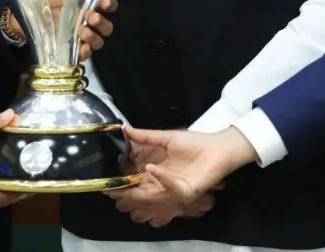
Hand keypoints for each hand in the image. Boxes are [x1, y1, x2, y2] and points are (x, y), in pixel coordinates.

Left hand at [43, 0, 117, 60]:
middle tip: (90, 16)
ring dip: (94, 37)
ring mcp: (79, 35)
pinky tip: (80, 46)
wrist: (25, 6)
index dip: (110, 5)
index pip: (108, 6)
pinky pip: (84, 54)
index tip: (104, 2)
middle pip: (107, 27)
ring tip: (82, 30)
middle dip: (102, 23)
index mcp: (89, 2)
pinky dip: (85, 52)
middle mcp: (87, 19)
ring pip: (98, 41)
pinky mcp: (68, 47)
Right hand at [103, 127, 218, 226]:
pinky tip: (151, 168)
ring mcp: (172, 188)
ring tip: (122, 184)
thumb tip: (125, 129)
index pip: (135, 177)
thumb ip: (146, 136)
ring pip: (150, 195)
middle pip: (139, 190)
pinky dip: (160, 177)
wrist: (218, 148)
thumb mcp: (166, 137)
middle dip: (124, 190)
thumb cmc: (194, 143)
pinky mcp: (184, 191)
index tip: (106, 175)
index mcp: (156, 170)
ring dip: (136, 190)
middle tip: (109, 187)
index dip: (121, 177)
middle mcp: (162, 182)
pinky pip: (169, 188)